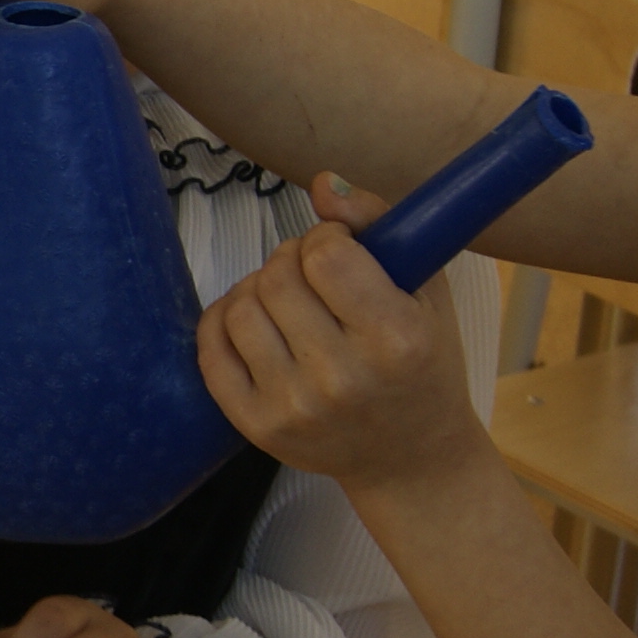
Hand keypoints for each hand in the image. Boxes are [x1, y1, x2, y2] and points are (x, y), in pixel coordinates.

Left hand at [197, 199, 488, 494]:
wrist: (411, 454)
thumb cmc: (423, 364)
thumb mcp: (426, 291)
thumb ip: (380, 224)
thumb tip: (323, 183)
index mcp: (397, 340)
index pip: (326, 256)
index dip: (325, 237)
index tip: (339, 246)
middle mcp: (343, 377)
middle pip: (278, 277)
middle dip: (291, 258)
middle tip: (311, 271)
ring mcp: (294, 405)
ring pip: (240, 307)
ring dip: (257, 286)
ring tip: (286, 295)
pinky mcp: (256, 425)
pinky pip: (211, 350)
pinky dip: (224, 320)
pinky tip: (253, 318)